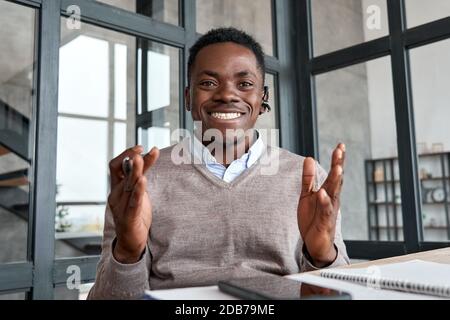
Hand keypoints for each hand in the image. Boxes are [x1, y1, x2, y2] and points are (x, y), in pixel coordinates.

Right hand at [107, 145, 158, 263]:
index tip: (140, 147)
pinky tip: (143, 181)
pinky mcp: (129, 217)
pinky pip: (133, 202)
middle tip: (142, 150)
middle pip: (122, 173)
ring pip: (127, 185)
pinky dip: (138, 191)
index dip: (126, 155)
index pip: (115, 165)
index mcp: (116, 187)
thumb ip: (140, 175)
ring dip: (135, 171)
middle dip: (132, 160)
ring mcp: (120, 206)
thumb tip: (145, 156)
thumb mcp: (138, 191)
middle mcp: (115, 195)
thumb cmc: (134, 214)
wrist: (131, 241)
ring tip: (142, 159)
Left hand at [297, 143, 344, 266]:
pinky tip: (323, 193)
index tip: (340, 146)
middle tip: (340, 150)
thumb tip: (309, 158)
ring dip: (336, 180)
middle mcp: (332, 200)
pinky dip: (324, 202)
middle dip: (338, 165)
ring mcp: (329, 211)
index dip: (337, 160)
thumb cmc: (313, 218)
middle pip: (336, 180)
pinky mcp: (324, 222)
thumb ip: (308, 178)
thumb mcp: (307, 195)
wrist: (315, 244)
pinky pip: (325, 211)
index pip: (334, 173)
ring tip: (337, 167)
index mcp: (328, 192)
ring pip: (334, 194)